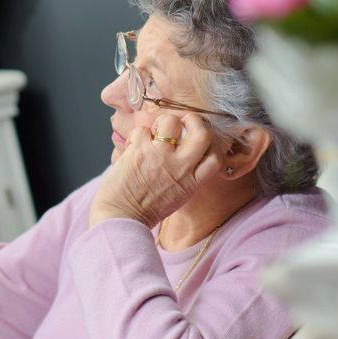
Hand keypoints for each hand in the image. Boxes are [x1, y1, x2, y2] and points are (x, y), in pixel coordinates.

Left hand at [89, 112, 222, 227]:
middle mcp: (180, 167)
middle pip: (203, 134)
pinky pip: (143, 129)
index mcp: (192, 182)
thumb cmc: (146, 208)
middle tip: (183, 123)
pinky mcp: (139, 151)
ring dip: (164, 122)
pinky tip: (135, 146)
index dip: (211, 144)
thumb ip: (186, 175)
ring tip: (156, 132)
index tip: (198, 140)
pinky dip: (138, 135)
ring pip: (172, 122)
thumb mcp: (178, 195)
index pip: (216, 157)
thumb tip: (184, 149)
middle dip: (194, 121)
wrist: (121, 217)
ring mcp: (160, 157)